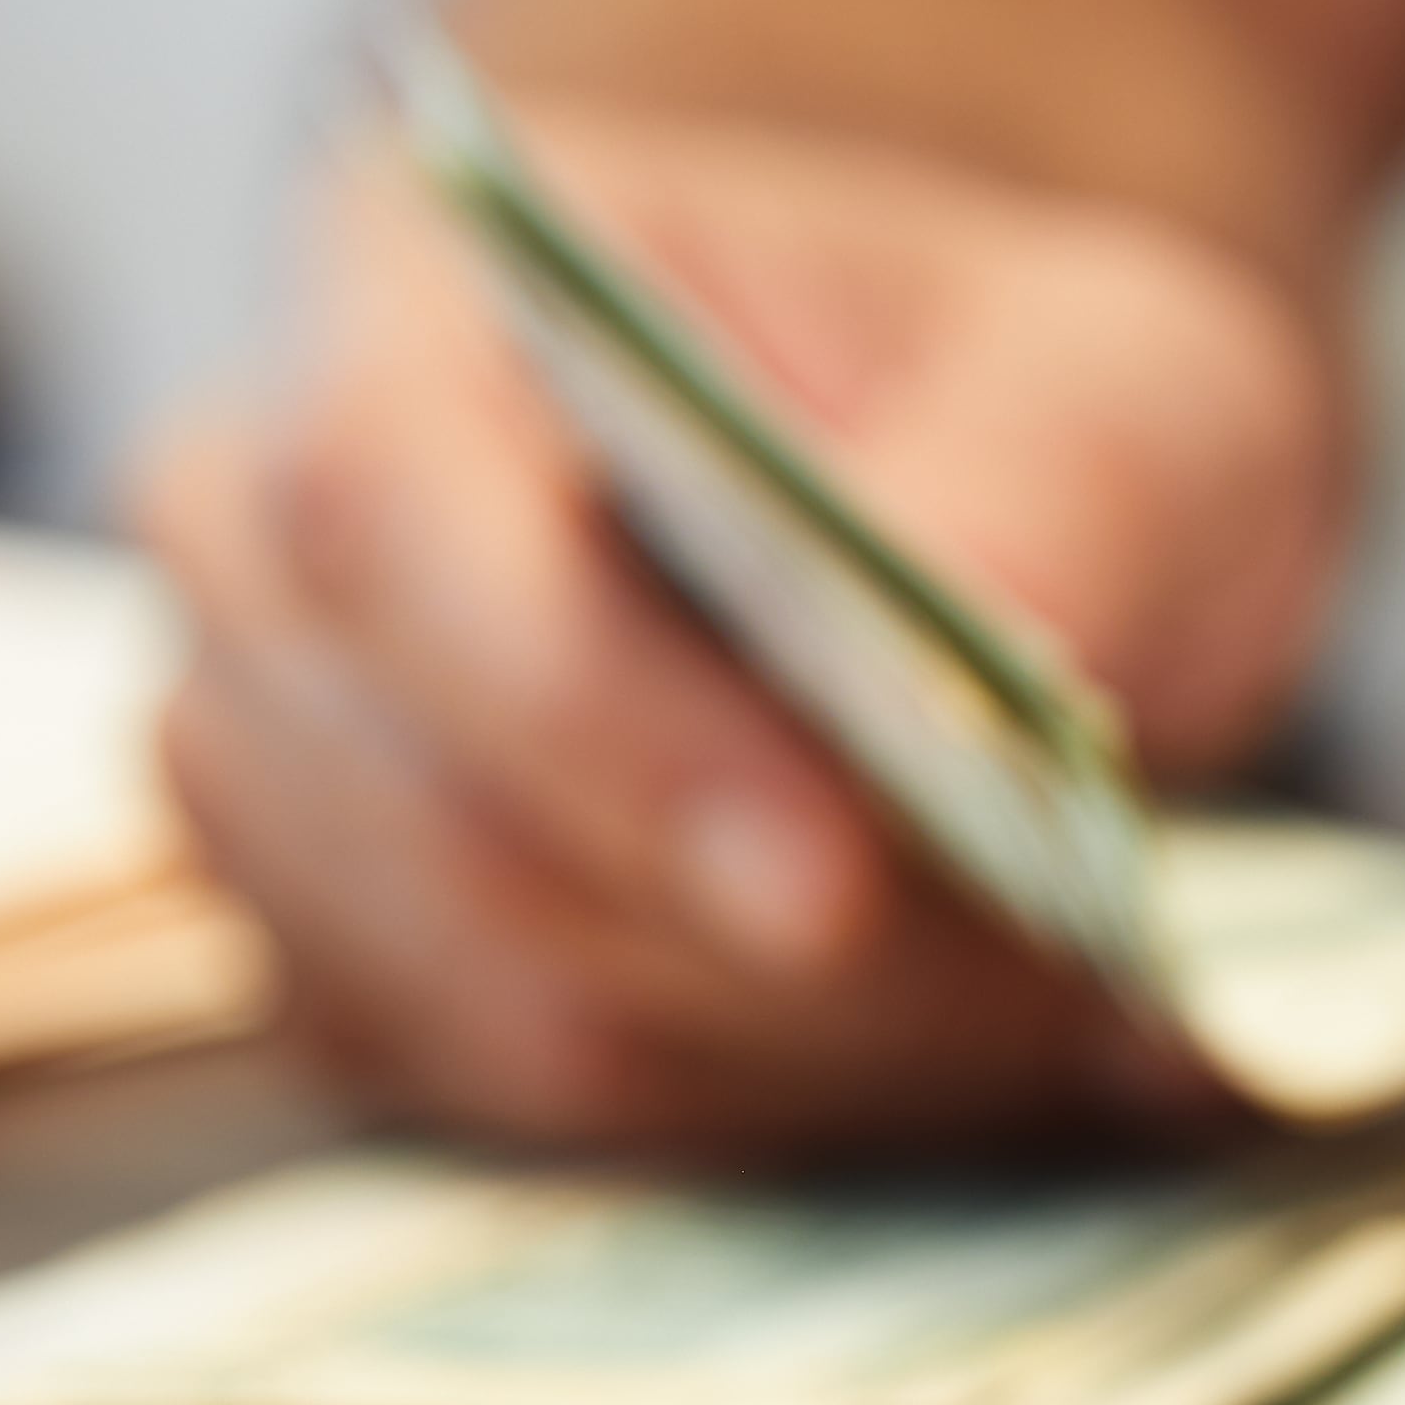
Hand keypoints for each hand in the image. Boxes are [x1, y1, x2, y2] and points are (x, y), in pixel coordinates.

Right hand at [137, 101, 1348, 1159]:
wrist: (1025, 549)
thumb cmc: (1035, 420)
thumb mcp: (1127, 384)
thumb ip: (1049, 489)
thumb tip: (964, 632)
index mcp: (420, 287)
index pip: (390, 518)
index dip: (597, 724)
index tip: (834, 887)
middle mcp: (278, 531)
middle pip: (426, 807)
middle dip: (751, 945)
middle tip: (1050, 983)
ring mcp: (286, 770)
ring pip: (486, 999)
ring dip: (796, 1047)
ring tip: (1060, 1013)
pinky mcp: (361, 971)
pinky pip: (528, 1117)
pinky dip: (771, 1117)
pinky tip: (977, 1062)